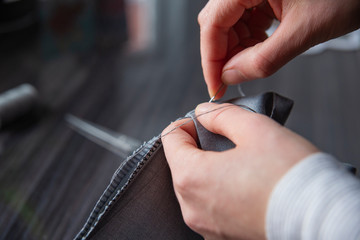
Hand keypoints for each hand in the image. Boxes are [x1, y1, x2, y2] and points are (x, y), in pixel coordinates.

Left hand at [162, 103, 317, 238]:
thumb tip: (203, 112)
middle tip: (224, 139)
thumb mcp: (255, 128)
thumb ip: (221, 115)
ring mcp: (204, 225)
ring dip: (207, 170)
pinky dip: (217, 192)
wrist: (315, 219)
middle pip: (180, 164)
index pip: (170, 139)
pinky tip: (241, 186)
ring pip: (193, 187)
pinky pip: (207, 207)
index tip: (204, 122)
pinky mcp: (219, 236)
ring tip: (236, 163)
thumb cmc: (287, 174)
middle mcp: (191, 206)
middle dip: (197, 147)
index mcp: (192, 176)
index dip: (185, 124)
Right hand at [199, 0, 359, 97]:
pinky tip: (260, 48)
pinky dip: (249, 39)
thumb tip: (230, 76)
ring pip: (230, 22)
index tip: (215, 85)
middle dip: (223, 54)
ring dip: (236, 48)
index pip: (213, 24)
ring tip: (252, 63)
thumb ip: (263, 59)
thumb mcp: (304, 31)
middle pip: (218, 23)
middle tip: (232, 78)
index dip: (211, 59)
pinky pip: (246, 19)